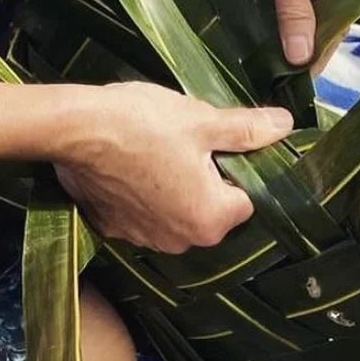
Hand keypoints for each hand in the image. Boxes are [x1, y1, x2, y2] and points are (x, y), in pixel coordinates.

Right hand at [53, 81, 291, 253]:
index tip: (218, 140)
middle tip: (184, 138)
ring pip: (176, 209)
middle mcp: (182, 242)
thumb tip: (285, 126)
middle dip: (204, 176)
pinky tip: (130, 162)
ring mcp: (145, 239)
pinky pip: (143, 212)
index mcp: (211, 219)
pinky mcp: (115, 228)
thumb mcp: (201, 119)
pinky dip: (142, 193)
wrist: (74, 128)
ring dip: (173, 185)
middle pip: (210, 206)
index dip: (236, 164)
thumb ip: (246, 128)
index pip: (245, 195)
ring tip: (154, 146)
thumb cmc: (142, 122)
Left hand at [226, 0, 359, 65]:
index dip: (316, 48)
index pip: (342, 19)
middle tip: (282, 62)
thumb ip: (292, 10)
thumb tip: (301, 57)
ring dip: (306, 9)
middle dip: (311, 28)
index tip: (296, 78)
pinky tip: (286, 6)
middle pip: (340, 9)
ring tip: (280, 37)